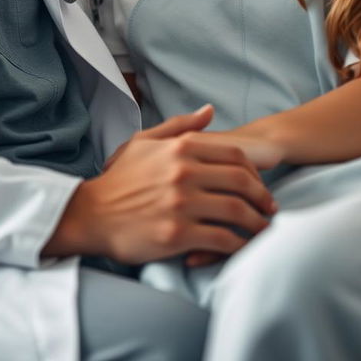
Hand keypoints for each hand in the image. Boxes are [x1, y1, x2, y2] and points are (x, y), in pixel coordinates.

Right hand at [43, 105, 276, 264]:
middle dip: (263, 198)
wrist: (91, 214)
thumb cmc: (120, 180)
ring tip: (262, 231)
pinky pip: (222, 240)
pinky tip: (241, 248)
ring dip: (257, 224)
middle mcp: (183, 173)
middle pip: (242, 182)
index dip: (256, 173)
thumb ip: (180, 126)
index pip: (235, 156)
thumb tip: (209, 111)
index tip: (260, 187)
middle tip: (269, 211)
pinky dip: (238, 245)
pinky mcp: (177, 234)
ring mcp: (181, 204)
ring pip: (237, 212)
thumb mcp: (144, 142)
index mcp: (180, 148)